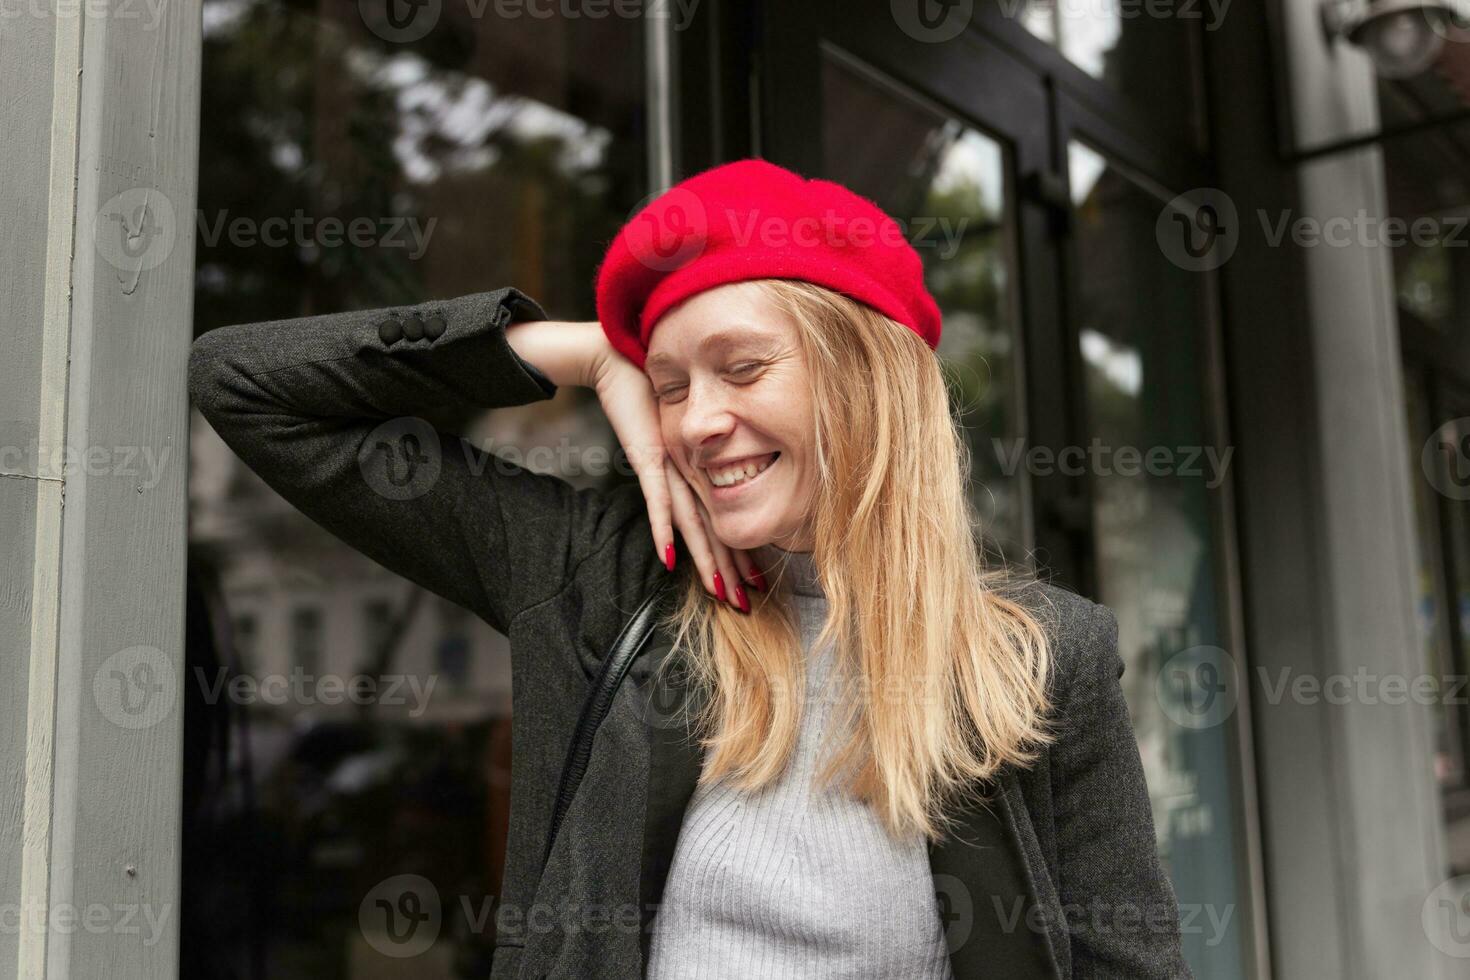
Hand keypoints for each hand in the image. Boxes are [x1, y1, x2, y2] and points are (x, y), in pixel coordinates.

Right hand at [587, 333, 759, 612]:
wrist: (624, 360)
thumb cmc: (646, 394)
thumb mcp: (668, 435)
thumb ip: (677, 464)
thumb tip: (690, 497)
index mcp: (699, 469)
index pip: (721, 520)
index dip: (736, 554)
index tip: (753, 583)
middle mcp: (691, 471)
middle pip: (714, 528)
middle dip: (729, 568)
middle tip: (747, 602)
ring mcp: (672, 464)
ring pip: (693, 522)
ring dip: (707, 560)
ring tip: (721, 592)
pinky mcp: (651, 454)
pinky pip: (658, 499)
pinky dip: (663, 530)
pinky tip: (670, 561)